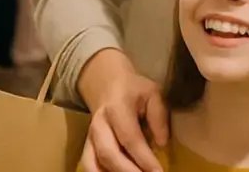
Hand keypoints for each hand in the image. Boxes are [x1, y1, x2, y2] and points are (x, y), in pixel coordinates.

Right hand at [77, 49, 168, 171]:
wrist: (107, 84)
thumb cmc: (134, 91)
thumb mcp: (153, 93)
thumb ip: (159, 116)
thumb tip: (162, 143)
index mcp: (117, 108)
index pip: (130, 138)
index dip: (144, 158)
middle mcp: (99, 124)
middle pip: (108, 154)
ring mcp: (89, 137)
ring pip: (93, 163)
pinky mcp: (86, 146)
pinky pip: (88, 166)